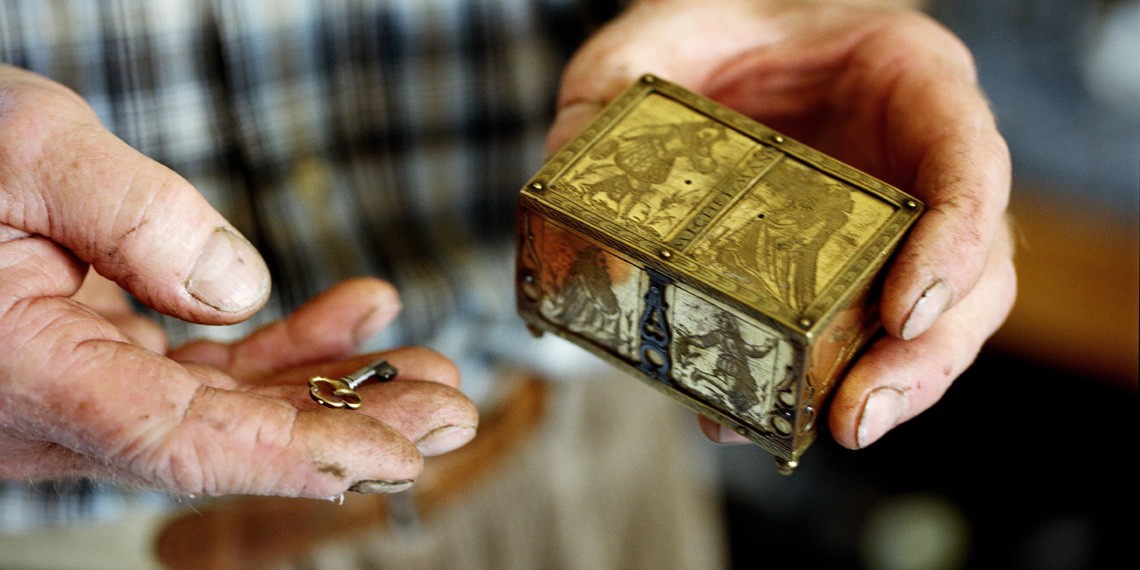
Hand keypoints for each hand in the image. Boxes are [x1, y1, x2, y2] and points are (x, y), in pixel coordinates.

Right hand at [0, 65, 476, 496]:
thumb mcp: (28, 151)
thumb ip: (134, 218)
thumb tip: (239, 289)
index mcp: (33, 374)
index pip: (181, 445)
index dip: (295, 455)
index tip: (396, 457)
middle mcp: (62, 405)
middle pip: (228, 439)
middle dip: (351, 428)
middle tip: (451, 414)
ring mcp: (89, 388)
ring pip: (230, 409)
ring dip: (336, 392)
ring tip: (430, 373)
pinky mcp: (111, 357)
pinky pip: (210, 369)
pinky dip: (288, 347)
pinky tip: (360, 319)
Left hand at [547, 0, 1014, 448]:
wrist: (726, 51)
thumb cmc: (719, 28)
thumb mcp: (659, 36)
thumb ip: (612, 87)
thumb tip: (564, 170)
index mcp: (909, 79)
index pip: (970, 162)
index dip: (953, 243)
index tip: (904, 311)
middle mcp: (920, 158)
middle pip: (974, 269)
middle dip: (926, 354)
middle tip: (857, 413)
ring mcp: (896, 221)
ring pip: (935, 319)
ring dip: (891, 387)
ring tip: (829, 428)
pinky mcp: (852, 268)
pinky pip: (858, 332)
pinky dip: (821, 380)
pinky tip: (757, 415)